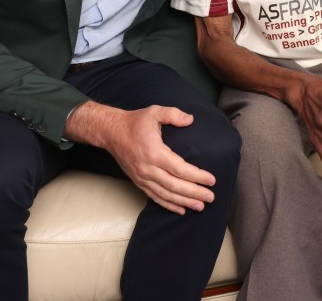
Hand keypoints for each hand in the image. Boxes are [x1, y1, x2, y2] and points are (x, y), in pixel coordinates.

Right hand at [65, 102, 216, 214]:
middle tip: (210, 197)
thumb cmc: (134, 122)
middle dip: (194, 193)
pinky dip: (168, 205)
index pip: (179, 168)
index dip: (196, 176)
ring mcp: (142, 177)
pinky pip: (155, 197)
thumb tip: (190, 119)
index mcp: (154, 152)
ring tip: (200, 206)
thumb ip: (173, 114)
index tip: (211, 180)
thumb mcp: (154, 112)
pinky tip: (181, 209)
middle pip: (174, 186)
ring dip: (184, 202)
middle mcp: (148, 168)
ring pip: (166, 194)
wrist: (111, 132)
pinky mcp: (138, 181)